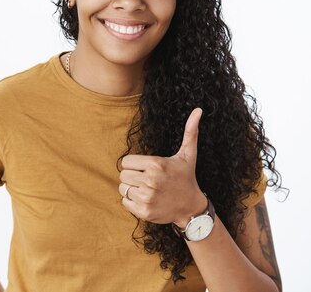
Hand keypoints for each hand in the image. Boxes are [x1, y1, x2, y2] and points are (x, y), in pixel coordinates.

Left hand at [118, 107, 207, 226]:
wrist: (191, 208)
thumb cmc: (186, 178)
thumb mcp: (188, 155)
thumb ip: (190, 132)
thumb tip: (198, 110)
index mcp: (156, 165)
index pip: (126, 162)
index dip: (133, 165)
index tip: (145, 168)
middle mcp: (151, 181)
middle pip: (122, 175)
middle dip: (132, 176)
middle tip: (145, 179)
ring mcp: (147, 197)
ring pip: (122, 189)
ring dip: (131, 189)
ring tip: (146, 189)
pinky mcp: (144, 211)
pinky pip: (124, 202)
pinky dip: (132, 202)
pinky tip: (146, 200)